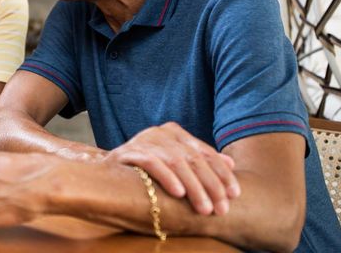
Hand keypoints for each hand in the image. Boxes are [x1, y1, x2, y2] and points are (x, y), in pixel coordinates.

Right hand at [105, 122, 239, 215]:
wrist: (105, 172)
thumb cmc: (145, 170)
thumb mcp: (175, 163)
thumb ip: (200, 161)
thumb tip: (230, 163)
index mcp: (175, 132)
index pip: (205, 153)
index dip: (222, 174)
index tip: (234, 194)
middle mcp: (161, 132)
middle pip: (194, 160)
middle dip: (211, 186)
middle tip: (221, 208)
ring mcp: (145, 140)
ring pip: (177, 163)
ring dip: (194, 187)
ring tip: (204, 208)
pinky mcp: (130, 151)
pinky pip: (153, 164)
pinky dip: (168, 178)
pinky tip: (179, 193)